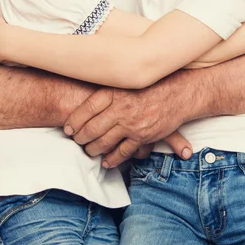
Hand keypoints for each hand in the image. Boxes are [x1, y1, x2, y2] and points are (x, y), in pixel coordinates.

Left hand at [64, 87, 192, 167]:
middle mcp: (120, 108)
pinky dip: (112, 159)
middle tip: (76, 141)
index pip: (86, 109)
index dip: (74, 121)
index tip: (68, 128)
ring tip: (88, 151)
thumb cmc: (149, 87)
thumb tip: (83, 100)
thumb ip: (106, 92)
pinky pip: (122, 152)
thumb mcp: (125, 82)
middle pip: (92, 128)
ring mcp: (131, 123)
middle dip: (81, 138)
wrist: (177, 94)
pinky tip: (106, 161)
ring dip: (93, 149)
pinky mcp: (142, 136)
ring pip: (104, 142)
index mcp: (113, 92)